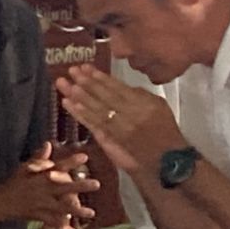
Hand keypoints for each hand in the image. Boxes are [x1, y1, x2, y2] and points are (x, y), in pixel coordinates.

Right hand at [0, 143, 98, 228]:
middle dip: (80, 186)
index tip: (85, 156)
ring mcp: (40, 204)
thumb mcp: (24, 168)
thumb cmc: (13, 183)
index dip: (71, 161)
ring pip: (61, 207)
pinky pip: (51, 222)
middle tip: (97, 184)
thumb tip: (48, 144)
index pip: (57, 166)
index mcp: (40, 176)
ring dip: (77, 211)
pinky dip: (60, 227)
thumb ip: (38, 158)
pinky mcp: (37, 215)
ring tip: (92, 213)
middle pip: (64, 188)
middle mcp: (42, 189)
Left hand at [55, 65, 186, 180]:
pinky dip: (80, 113)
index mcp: (140, 102)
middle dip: (85, 82)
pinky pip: (92, 124)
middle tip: (72, 70)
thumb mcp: (159, 107)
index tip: (86, 67)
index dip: (100, 77)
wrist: (164, 161)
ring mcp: (117, 126)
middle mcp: (128, 112)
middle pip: (102, 95)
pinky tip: (68, 103)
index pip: (116, 87)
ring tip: (64, 83)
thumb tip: (121, 86)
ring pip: (94, 108)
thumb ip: (141, 95)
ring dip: (77, 95)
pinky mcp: (109, 139)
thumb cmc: (164, 132)